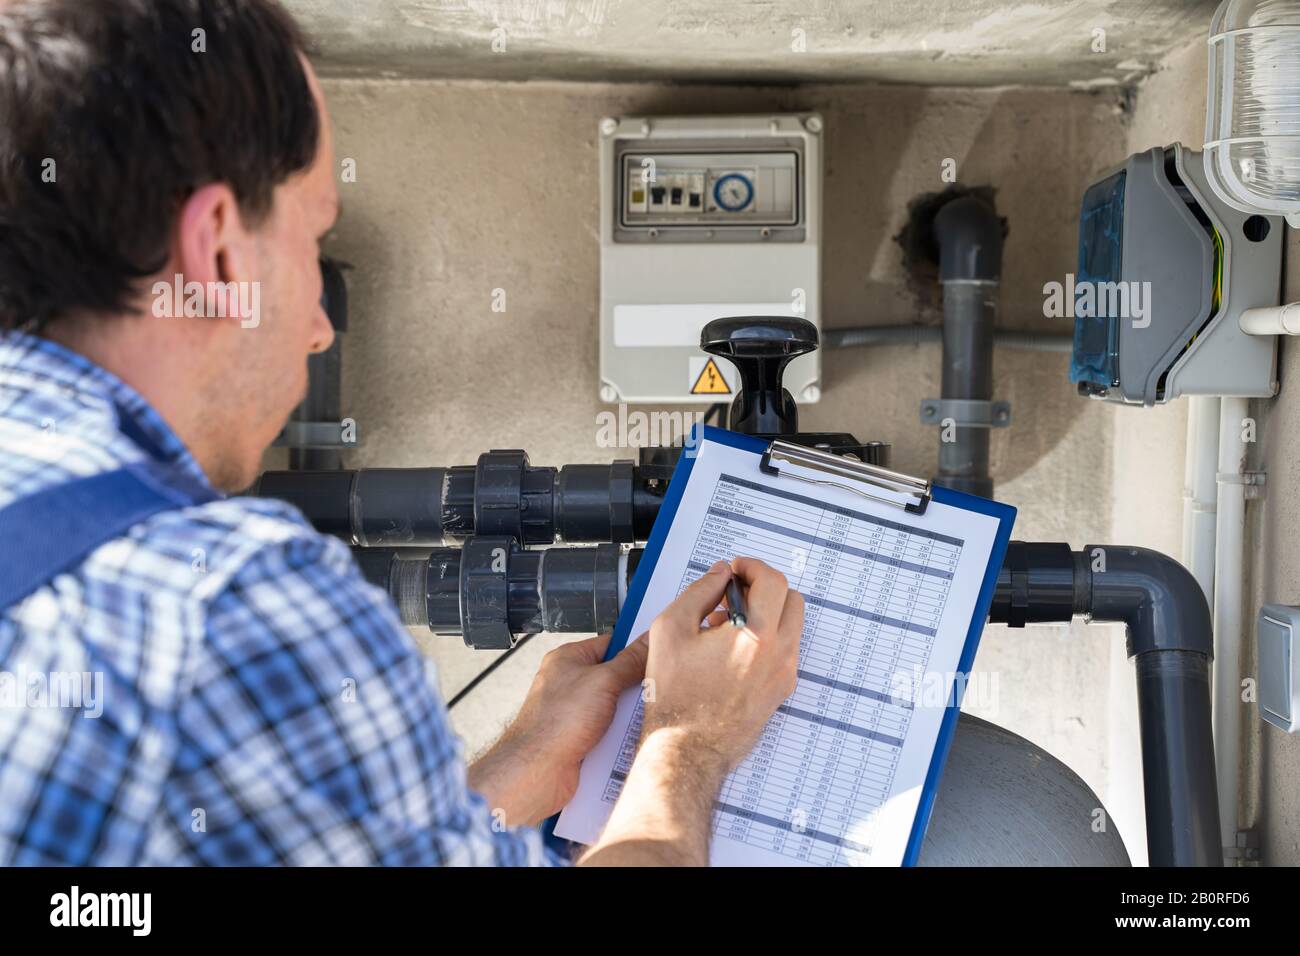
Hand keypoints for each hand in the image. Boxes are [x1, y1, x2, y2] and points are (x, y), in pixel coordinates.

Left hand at [467, 633, 647, 826]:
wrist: (537, 771)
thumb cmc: (555, 722)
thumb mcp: (603, 681)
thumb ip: (629, 661)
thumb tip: (649, 641)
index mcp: (568, 659)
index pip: (609, 643)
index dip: (633, 649)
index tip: (657, 655)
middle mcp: (569, 684)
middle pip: (614, 678)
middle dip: (633, 688)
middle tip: (653, 692)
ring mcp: (573, 712)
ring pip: (614, 708)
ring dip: (627, 716)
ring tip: (641, 719)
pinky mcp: (578, 738)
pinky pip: (608, 731)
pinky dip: (619, 736)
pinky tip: (628, 741)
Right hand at [641, 556, 803, 771]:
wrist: (687, 750)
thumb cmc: (676, 697)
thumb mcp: (671, 629)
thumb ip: (699, 592)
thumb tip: (719, 575)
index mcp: (758, 636)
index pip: (772, 581)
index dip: (752, 566)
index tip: (734, 570)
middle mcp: (780, 655)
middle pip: (791, 599)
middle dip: (764, 587)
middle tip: (734, 592)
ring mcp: (784, 676)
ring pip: (790, 626)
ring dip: (766, 613)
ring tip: (728, 624)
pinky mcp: (780, 692)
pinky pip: (783, 651)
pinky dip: (766, 638)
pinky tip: (731, 649)